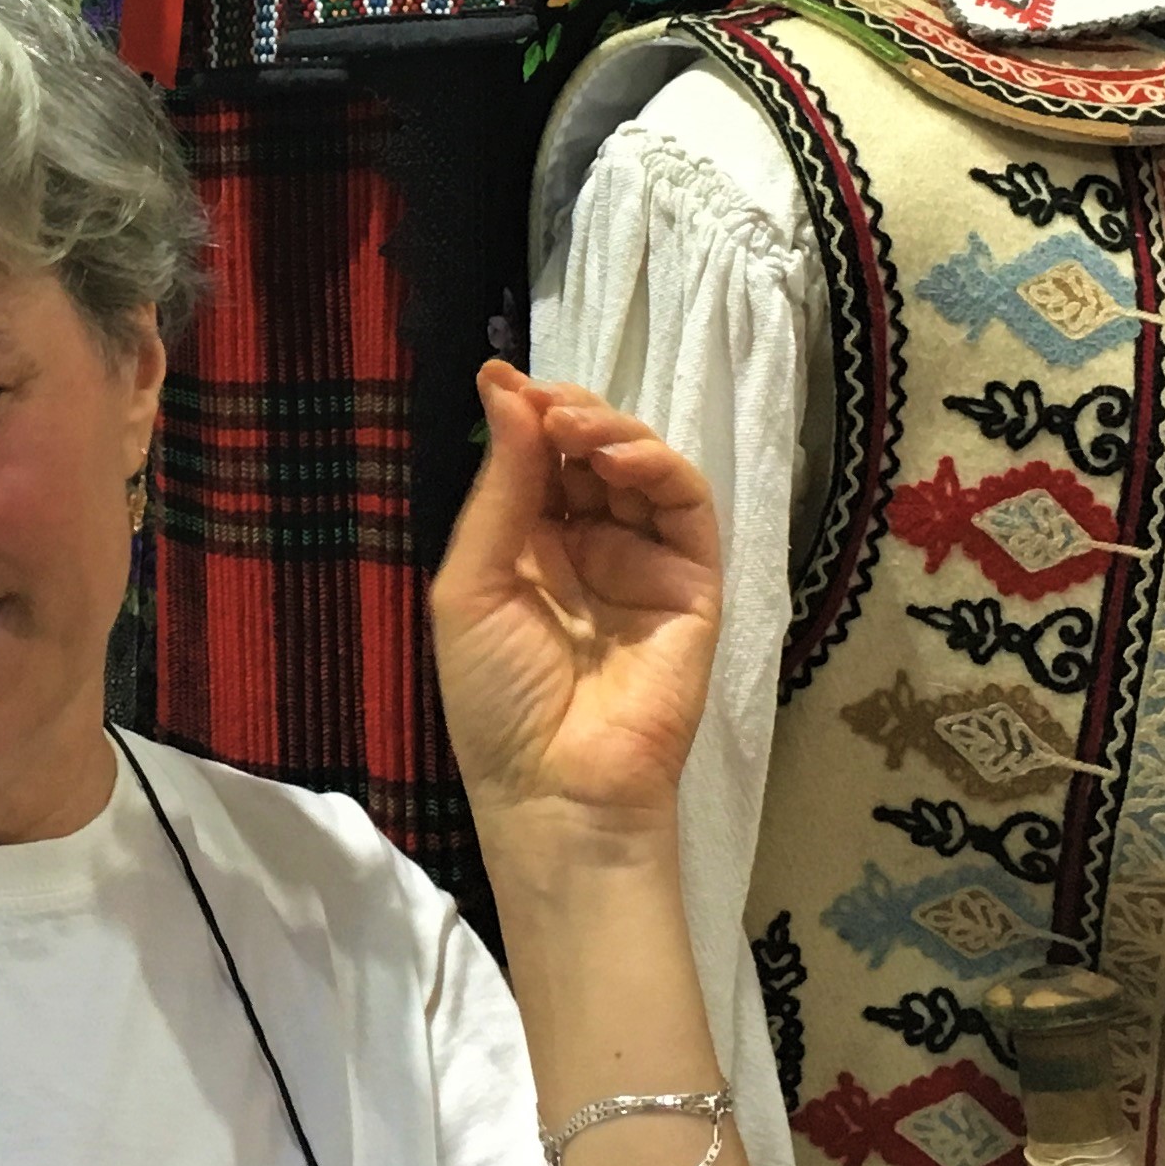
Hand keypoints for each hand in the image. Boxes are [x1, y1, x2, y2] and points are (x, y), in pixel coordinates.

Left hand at [429, 363, 721, 841]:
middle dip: (568, 414)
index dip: (527, 416)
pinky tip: (618, 458)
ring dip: (611, 430)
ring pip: (642, 468)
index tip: (504, 378)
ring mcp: (643, 563)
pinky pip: (686, 507)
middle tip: (545, 401)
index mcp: (527, 551)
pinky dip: (658, 467)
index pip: (538, 461)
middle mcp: (588, 548)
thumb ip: (501, 486)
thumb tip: (506, 388)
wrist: (555, 787)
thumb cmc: (496, 697)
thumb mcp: (472, 582)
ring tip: (575, 426)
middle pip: (591, 453)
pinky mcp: (692, 583)